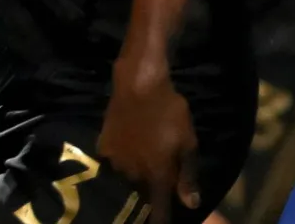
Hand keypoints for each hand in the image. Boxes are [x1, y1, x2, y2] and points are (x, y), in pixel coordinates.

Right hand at [99, 58, 199, 223]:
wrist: (138, 85)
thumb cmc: (170, 112)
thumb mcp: (188, 142)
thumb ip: (188, 175)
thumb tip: (191, 204)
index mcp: (157, 176)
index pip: (158, 211)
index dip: (160, 221)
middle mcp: (133, 175)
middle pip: (142, 193)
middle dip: (150, 193)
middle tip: (157, 179)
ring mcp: (116, 162)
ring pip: (128, 177)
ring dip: (135, 175)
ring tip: (143, 159)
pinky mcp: (103, 147)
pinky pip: (114, 161)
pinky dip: (122, 159)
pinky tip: (128, 146)